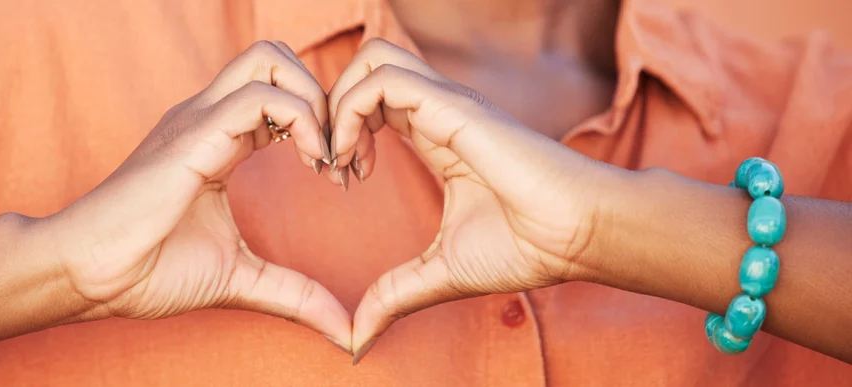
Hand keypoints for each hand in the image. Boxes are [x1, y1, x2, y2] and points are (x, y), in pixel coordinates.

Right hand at [41, 41, 351, 350]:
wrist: (92, 275)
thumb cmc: (150, 270)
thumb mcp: (240, 278)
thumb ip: (294, 294)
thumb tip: (344, 329)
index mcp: (217, 138)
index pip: (280, 93)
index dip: (321, 124)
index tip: (338, 177)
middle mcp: (208, 117)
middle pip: (276, 56)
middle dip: (323, 95)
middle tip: (337, 156)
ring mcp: (199, 119)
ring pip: (271, 59)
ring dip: (317, 103)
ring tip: (324, 160)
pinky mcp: (194, 134)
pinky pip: (260, 97)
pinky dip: (303, 120)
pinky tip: (311, 163)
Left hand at [325, 39, 619, 361]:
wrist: (576, 237)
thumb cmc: (526, 246)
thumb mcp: (439, 273)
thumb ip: (393, 296)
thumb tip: (356, 341)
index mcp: (434, 134)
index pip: (371, 99)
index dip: (340, 132)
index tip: (338, 181)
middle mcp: (437, 110)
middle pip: (364, 68)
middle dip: (329, 111)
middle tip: (329, 166)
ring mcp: (445, 103)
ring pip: (369, 61)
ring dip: (337, 108)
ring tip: (339, 161)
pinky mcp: (452, 106)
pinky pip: (383, 80)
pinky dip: (351, 114)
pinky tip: (357, 162)